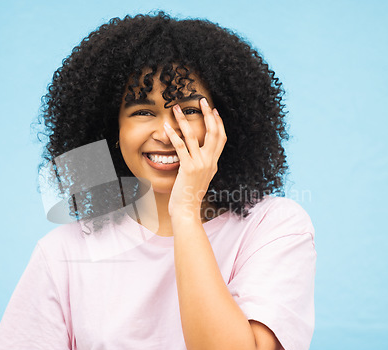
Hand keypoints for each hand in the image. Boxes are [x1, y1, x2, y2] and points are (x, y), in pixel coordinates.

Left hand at [163, 98, 226, 220]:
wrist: (187, 210)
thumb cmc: (190, 196)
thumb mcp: (202, 178)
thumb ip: (205, 166)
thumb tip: (205, 158)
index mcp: (214, 163)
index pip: (221, 138)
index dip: (219, 122)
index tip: (214, 110)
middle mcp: (210, 162)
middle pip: (213, 132)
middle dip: (208, 114)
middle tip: (202, 100)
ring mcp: (200, 164)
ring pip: (193, 136)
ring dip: (184, 119)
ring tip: (176, 108)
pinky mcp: (187, 168)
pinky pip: (180, 147)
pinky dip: (173, 135)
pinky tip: (166, 127)